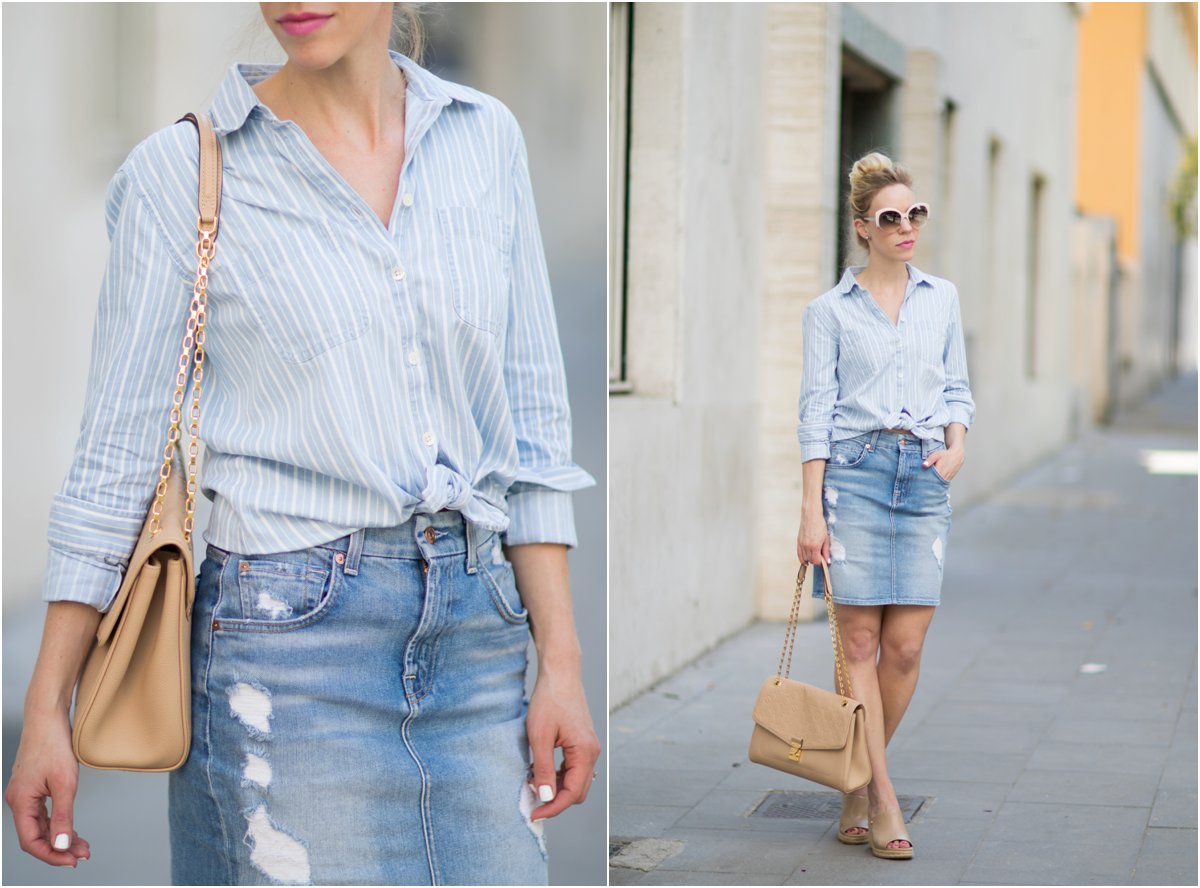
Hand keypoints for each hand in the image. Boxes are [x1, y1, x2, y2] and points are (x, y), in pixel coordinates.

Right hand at [5, 710, 90, 866]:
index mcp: (21, 802)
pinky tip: (72, 829)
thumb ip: (63, 817)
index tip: (72, 861)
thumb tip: (61, 845)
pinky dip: (58, 823)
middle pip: (36, 836)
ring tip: (83, 845)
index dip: (51, 854)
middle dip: (59, 848)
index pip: (31, 841)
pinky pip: (43, 814)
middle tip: (83, 854)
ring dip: (60, 837)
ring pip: (41, 826)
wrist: (48, 718)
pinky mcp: (33, 788)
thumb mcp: (64, 784)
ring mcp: (25, 795)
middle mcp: (19, 801)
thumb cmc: (54, 746)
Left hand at [525, 670, 599, 821]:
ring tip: (532, 782)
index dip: (553, 808)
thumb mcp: (539, 737)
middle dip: (556, 800)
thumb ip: (542, 769)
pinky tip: (540, 770)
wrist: (560, 673)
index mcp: (585, 752)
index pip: (572, 793)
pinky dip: (558, 775)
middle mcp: (591, 752)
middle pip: (577, 791)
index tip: (534, 813)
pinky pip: (573, 768)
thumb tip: (545, 796)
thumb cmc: (549, 700)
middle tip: (532, 801)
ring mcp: (588, 747)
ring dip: (556, 787)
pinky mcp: (582, 742)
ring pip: (575, 781)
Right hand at [796, 511, 829, 566]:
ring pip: (804, 558)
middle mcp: (806, 546)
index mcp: (815, 546)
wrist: (811, 515)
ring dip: (809, 559)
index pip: (816, 561)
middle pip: (809, 560)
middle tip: (820, 557)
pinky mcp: (798, 541)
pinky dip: (802, 558)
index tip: (823, 560)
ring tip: (814, 557)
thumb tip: (827, 560)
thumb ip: (826, 551)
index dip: (820, 562)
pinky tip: (805, 560)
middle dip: (815, 560)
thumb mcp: (826, 538)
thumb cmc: (819, 524)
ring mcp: (801, 544)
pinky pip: (798, 553)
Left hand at [924, 445, 964, 481]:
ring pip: (938, 483)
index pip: (930, 479)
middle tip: (922, 482)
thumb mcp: (936, 455)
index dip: (924, 480)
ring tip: (927, 481)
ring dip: (933, 483)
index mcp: (940, 471)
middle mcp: (944, 476)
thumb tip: (923, 465)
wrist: (957, 455)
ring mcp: (947, 478)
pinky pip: (942, 482)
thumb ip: (929, 460)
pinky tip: (933, 480)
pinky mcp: (949, 479)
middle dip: (928, 483)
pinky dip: (937, 482)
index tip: (920, 479)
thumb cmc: (945, 454)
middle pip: (934, 482)